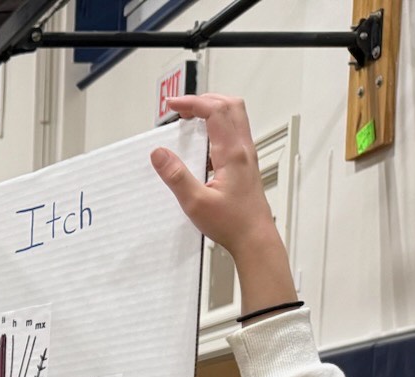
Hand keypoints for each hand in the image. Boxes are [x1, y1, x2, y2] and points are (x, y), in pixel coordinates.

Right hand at [151, 95, 295, 314]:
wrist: (254, 238)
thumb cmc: (232, 223)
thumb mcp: (196, 203)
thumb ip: (176, 176)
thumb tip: (159, 154)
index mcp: (232, 153)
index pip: (215, 111)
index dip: (192, 103)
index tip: (172, 106)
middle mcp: (243, 149)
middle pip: (230, 105)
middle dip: (204, 100)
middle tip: (182, 109)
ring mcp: (246, 155)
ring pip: (235, 117)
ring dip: (213, 110)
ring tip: (191, 119)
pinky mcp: (245, 164)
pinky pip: (234, 133)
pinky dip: (217, 127)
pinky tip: (202, 144)